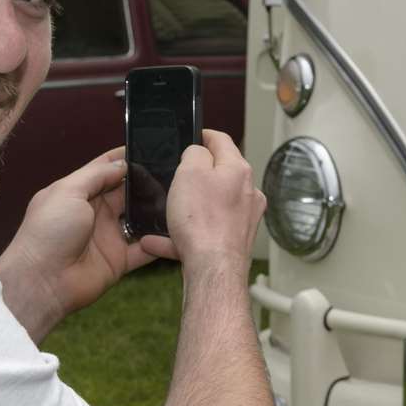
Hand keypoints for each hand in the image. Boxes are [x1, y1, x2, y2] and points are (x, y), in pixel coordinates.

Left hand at [0, 147, 163, 342]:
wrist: (42, 282)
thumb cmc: (47, 232)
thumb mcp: (68, 192)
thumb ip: (96, 175)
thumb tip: (123, 163)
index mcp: (78, 193)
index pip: (105, 169)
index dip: (125, 158)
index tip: (149, 147)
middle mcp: (95, 213)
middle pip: (126, 192)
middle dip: (146, 182)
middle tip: (173, 171)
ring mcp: (108, 236)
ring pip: (139, 218)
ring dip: (155, 210)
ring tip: (179, 198)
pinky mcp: (119, 260)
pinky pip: (145, 249)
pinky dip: (159, 242)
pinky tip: (176, 231)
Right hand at [160, 129, 265, 275]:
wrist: (214, 269)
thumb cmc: (203, 222)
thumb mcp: (189, 173)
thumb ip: (194, 154)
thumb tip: (198, 152)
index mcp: (238, 170)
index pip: (222, 141)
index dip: (204, 135)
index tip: (194, 136)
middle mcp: (247, 193)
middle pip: (220, 174)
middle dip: (196, 175)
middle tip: (176, 175)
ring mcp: (243, 219)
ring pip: (211, 206)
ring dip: (187, 208)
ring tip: (166, 212)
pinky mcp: (234, 241)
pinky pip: (205, 232)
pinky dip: (183, 234)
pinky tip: (158, 241)